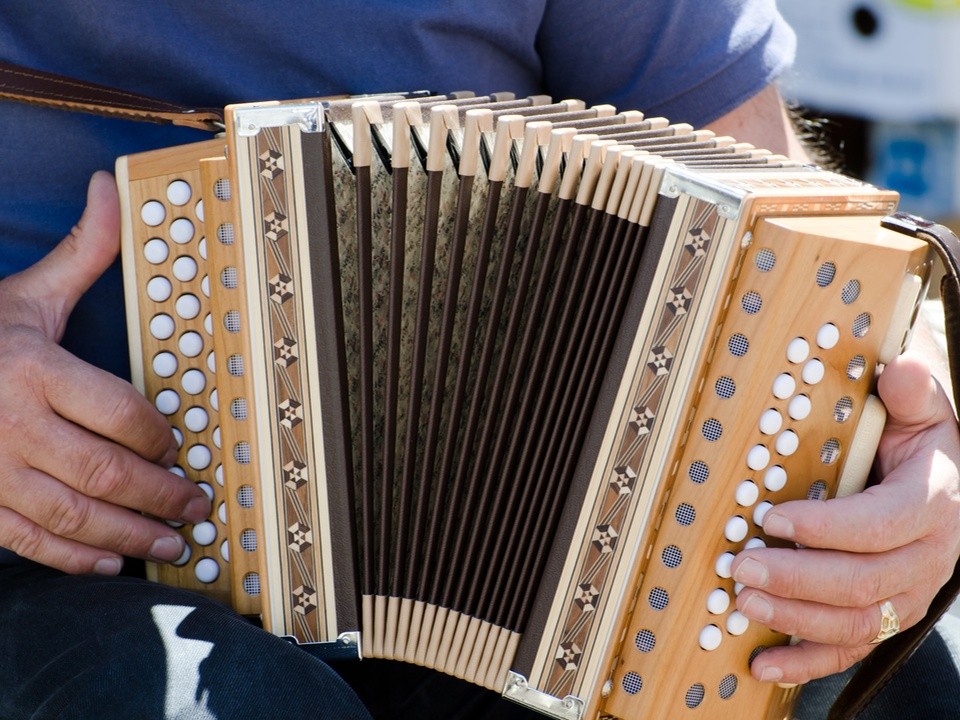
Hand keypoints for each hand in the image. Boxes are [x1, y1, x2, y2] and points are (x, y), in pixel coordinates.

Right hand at [0, 172, 210, 574]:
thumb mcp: (26, 292)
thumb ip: (82, 250)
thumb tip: (110, 187)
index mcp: (34, 369)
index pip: (120, 413)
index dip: (162, 437)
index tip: (182, 448)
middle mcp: (12, 423)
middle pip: (107, 470)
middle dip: (162, 495)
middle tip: (198, 507)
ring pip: (73, 514)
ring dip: (129, 535)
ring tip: (170, 544)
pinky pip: (26, 540)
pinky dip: (70, 558)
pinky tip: (107, 563)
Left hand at [731, 352, 959, 683]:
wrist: (941, 479)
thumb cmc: (918, 440)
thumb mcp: (921, 407)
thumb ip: (911, 390)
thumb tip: (898, 370)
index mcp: (933, 505)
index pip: (881, 525)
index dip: (826, 527)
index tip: (773, 517)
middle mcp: (928, 558)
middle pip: (862, 582)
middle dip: (795, 577)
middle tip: (742, 563)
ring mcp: (908, 593)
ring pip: (855, 623)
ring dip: (794, 617)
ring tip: (742, 600)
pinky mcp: (887, 615)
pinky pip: (851, 649)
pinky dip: (807, 661)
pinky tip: (765, 661)